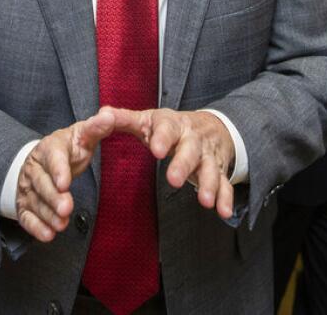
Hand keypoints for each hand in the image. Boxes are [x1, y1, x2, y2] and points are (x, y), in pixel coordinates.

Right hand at [16, 110, 115, 241]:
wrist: (44, 158)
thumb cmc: (68, 147)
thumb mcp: (82, 135)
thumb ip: (96, 127)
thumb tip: (109, 116)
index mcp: (49, 148)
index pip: (52, 158)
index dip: (58, 170)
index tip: (65, 182)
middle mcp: (34, 168)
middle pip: (42, 184)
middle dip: (54, 198)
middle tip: (67, 209)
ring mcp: (28, 187)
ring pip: (35, 202)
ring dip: (47, 215)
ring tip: (61, 225)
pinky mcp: (25, 205)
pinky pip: (27, 217)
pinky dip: (35, 227)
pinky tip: (48, 235)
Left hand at [108, 107, 235, 218]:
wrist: (211, 126)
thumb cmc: (170, 127)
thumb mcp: (149, 119)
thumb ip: (125, 119)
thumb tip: (101, 114)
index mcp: (173, 125)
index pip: (167, 128)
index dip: (162, 138)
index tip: (155, 150)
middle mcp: (193, 139)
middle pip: (190, 150)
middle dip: (183, 164)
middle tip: (174, 180)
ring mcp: (207, 156)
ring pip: (210, 168)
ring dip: (208, 184)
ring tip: (204, 201)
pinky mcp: (218, 170)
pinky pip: (225, 184)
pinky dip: (225, 197)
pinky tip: (223, 211)